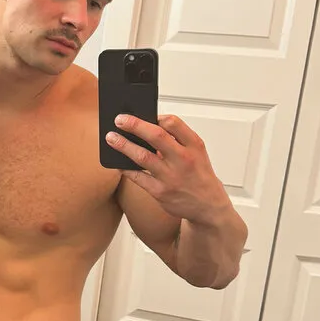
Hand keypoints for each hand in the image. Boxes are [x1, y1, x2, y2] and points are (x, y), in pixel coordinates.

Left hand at [105, 114, 230, 224]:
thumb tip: (148, 127)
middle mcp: (184, 159)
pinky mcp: (160, 192)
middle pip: (155, 136)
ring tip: (111, 138)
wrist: (209, 206)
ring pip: (142, 156)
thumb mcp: (197, 153)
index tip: (142, 114)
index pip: (173, 123)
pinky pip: (137, 177)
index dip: (156, 116)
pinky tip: (117, 162)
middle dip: (134, 125)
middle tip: (119, 120)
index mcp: (194, 145)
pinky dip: (125, 168)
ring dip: (123, 145)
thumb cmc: (199, 175)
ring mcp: (171, 176)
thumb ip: (177, 140)